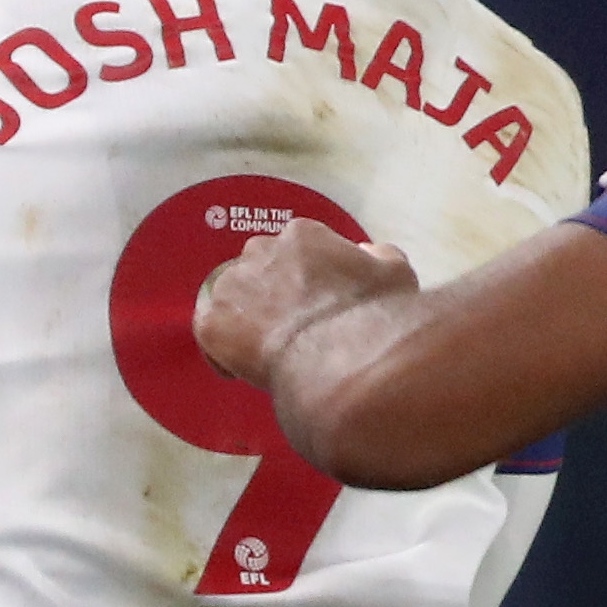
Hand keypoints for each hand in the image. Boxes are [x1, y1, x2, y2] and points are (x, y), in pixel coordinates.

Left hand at [195, 223, 414, 387]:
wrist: (342, 358)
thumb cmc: (372, 316)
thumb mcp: (395, 273)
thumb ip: (379, 255)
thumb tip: (368, 252)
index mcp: (302, 235)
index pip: (295, 250)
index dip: (305, 279)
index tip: (316, 302)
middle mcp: (260, 251)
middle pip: (260, 269)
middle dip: (272, 294)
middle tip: (293, 327)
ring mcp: (231, 286)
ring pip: (232, 300)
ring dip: (246, 319)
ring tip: (268, 351)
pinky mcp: (212, 324)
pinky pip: (210, 336)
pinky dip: (223, 353)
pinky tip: (245, 371)